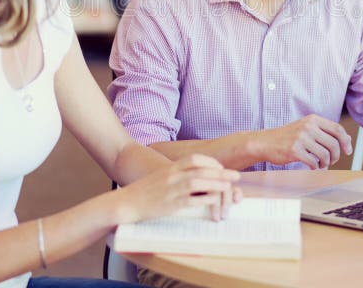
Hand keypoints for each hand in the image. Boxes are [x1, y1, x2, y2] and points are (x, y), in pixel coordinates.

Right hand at [112, 154, 241, 224]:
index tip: (221, 167)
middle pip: (200, 170)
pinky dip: (204, 199)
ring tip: (229, 186)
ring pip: (197, 182)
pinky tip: (214, 200)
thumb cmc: (144, 191)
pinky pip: (190, 200)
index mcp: (170, 168)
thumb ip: (176, 174)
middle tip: (236, 176)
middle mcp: (171, 176)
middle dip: (221, 172)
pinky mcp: (169, 204)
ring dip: (216, 183)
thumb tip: (194, 176)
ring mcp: (171, 190)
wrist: (126, 202)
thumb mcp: (161, 177)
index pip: (194, 159)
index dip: (211, 162)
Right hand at [255, 115, 352, 169]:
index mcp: (313, 119)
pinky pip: (313, 162)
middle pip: (334, 144)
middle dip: (336, 156)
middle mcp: (308, 126)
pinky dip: (316, 168)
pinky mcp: (294, 150)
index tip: (348, 151)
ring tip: (321, 165)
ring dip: (326, 163)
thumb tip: (347, 139)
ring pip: (325, 155)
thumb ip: (325, 132)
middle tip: (331, 161)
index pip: (337, 129)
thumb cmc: (288, 137)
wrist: (266, 142)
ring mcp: (301, 138)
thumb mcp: (306, 128)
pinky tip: (313, 167)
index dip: (346, 141)